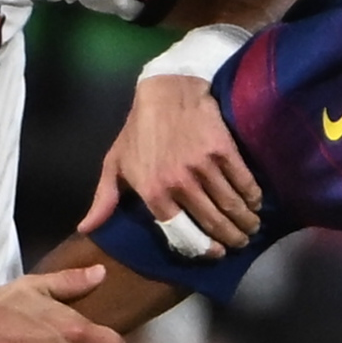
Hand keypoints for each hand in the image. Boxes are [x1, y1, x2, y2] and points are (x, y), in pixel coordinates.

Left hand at [83, 76, 261, 255]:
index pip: (182, 232)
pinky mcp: (223, 150)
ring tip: (252, 227)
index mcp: (152, 191)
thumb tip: (86, 228)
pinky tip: (256, 202)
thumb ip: (104, 199)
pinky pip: (242, 181)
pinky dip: (252, 196)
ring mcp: (203, 166)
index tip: (216, 253)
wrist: (166, 90)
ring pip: (230, 205)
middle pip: (212, 222)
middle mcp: (179, 183)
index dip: (202, 247)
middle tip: (240, 242)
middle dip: (230, 238)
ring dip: (245, 221)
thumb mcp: (115, 163)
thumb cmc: (139, 129)